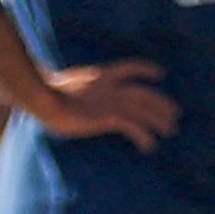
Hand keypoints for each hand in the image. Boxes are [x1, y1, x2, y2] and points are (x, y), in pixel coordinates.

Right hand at [30, 59, 176, 147]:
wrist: (39, 97)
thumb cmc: (43, 93)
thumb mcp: (65, 85)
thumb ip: (77, 87)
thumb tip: (71, 91)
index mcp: (100, 76)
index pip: (129, 68)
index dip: (146, 69)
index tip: (160, 73)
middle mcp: (110, 87)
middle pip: (145, 93)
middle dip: (162, 103)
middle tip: (175, 113)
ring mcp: (110, 101)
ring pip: (145, 111)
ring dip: (160, 121)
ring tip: (170, 131)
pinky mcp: (108, 117)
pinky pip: (134, 127)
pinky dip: (145, 137)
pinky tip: (150, 146)